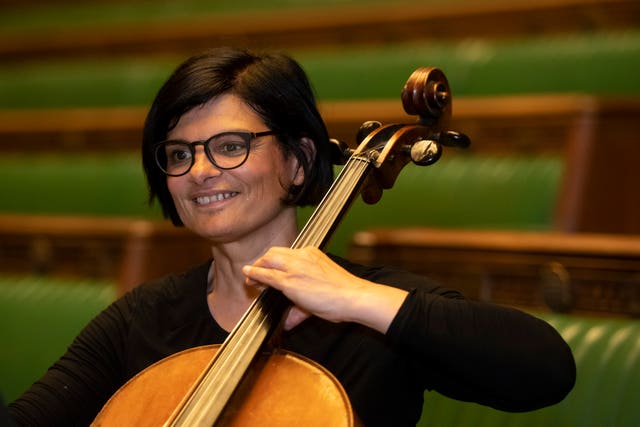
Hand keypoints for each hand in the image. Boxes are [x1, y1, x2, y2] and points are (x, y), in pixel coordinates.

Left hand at [242, 247, 407, 331]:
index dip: (272, 261)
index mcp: (311, 254)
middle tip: (255, 274)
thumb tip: (289, 321)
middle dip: (262, 262)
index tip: (267, 270)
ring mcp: (295, 267)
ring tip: (251, 279)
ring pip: (268, 260)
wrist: (352, 297)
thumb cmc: (343, 294)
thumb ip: (302, 304)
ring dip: (257, 268)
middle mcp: (302, 256)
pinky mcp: (290, 280)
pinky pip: (267, 275)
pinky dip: (256, 275)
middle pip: (273, 253)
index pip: (286, 254)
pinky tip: (249, 278)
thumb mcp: (322, 289)